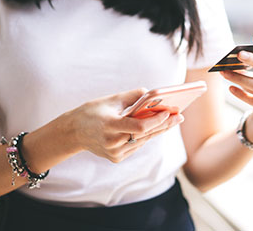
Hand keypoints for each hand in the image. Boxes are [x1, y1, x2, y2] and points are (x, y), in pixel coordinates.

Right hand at [65, 88, 183, 162]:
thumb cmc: (92, 112)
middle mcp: (112, 142)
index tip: (169, 112)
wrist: (73, 132)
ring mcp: (114, 153)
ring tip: (173, 120)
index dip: (156, 120)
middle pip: (145, 135)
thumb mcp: (110, 100)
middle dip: (163, 124)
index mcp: (109, 125)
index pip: (139, 127)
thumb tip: (152, 94)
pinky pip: (136, 146)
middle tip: (179, 116)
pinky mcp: (116, 158)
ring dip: (157, 130)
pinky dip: (145, 136)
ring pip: (143, 141)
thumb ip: (132, 96)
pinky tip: (155, 128)